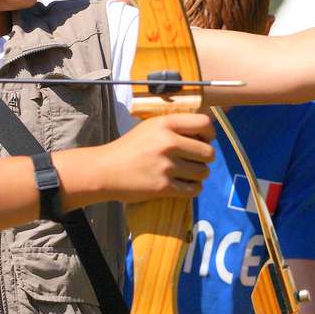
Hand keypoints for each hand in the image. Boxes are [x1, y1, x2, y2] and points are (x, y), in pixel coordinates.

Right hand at [97, 113, 213, 202]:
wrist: (105, 170)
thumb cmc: (128, 148)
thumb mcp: (149, 127)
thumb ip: (174, 126)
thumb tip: (204, 131)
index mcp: (165, 124)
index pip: (204, 124)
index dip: (209, 134)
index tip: (203, 140)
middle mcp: (169, 143)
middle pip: (208, 152)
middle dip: (204, 159)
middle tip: (193, 161)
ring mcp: (167, 166)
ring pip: (203, 172)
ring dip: (198, 175)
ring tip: (185, 173)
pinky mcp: (164, 187)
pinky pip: (194, 189)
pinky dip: (192, 189)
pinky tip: (183, 185)